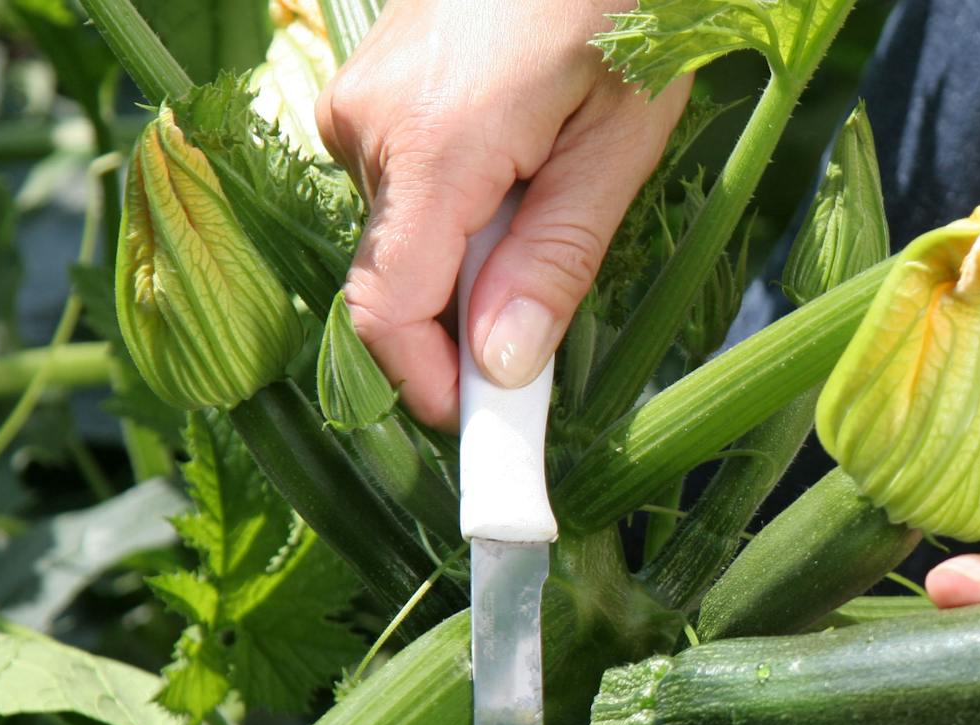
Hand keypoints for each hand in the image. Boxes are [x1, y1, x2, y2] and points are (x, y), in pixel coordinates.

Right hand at [316, 0, 688, 427]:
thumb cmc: (621, 9)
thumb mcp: (618, 143)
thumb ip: (555, 260)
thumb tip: (501, 369)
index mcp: (431, 146)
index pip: (387, 310)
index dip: (428, 385)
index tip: (486, 427)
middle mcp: (367, 125)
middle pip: (399, 277)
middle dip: (467, 318)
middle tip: (551, 310)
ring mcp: (358, 98)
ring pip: (404, 232)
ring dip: (471, 252)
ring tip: (553, 187)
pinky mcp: (369, 86)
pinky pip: (404, 182)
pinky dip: (459, 204)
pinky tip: (522, 154)